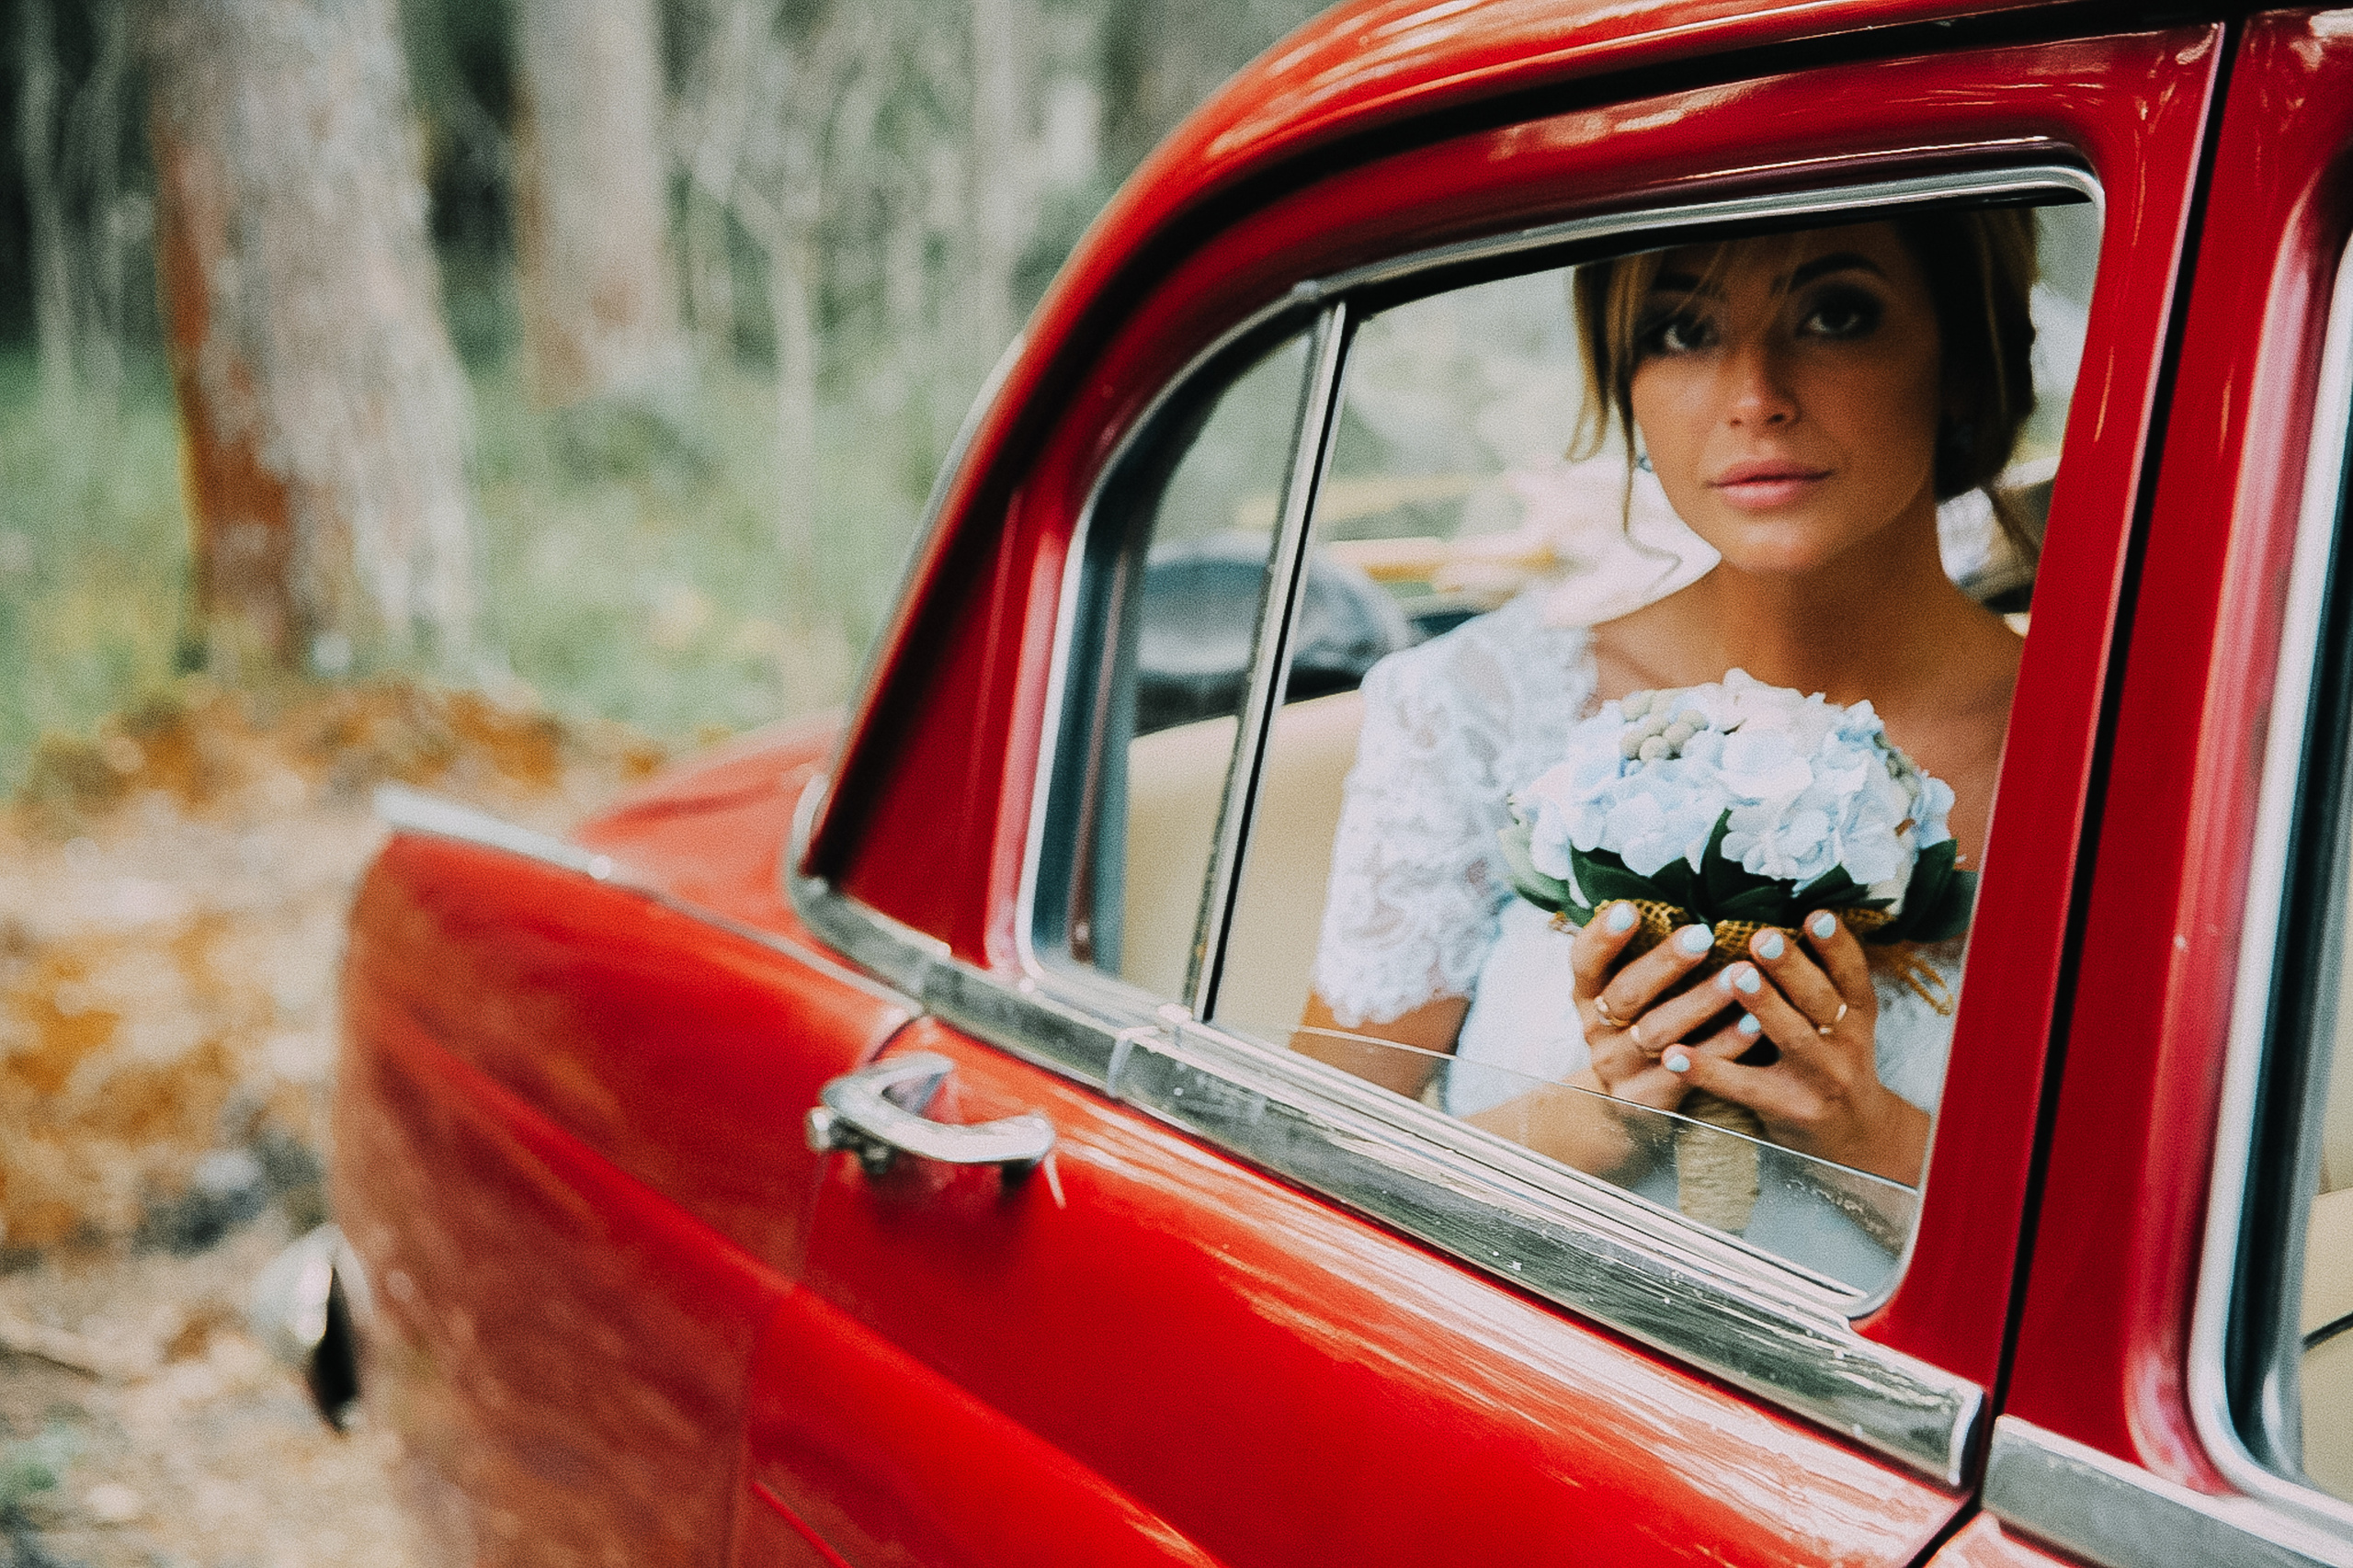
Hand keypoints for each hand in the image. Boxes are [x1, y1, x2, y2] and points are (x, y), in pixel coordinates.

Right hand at [1569, 903, 1756, 1113]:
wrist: (1624, 1107)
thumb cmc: (1638, 1028)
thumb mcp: (1625, 994)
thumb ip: (1642, 957)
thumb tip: (1688, 896)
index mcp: (1588, 995)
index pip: (1585, 961)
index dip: (1603, 937)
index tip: (1631, 909)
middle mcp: (1597, 1030)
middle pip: (1625, 995)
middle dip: (1664, 964)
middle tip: (1702, 935)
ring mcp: (1620, 1068)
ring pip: (1659, 1033)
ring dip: (1699, 1003)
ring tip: (1737, 978)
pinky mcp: (1648, 1100)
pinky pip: (1690, 1070)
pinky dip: (1724, 1045)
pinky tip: (1754, 1023)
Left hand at [1662, 910, 1928, 1185]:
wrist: (1856, 1137)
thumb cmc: (1833, 1061)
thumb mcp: (1844, 1023)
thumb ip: (1819, 982)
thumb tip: (1773, 921)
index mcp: (1857, 1014)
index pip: (1853, 975)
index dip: (1837, 945)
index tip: (1814, 914)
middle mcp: (1845, 1043)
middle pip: (1820, 1000)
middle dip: (1792, 968)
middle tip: (1762, 938)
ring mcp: (1819, 1078)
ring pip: (1790, 1037)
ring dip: (1762, 1005)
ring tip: (1734, 976)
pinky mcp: (1788, 1108)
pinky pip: (1742, 1086)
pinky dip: (1707, 1069)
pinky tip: (1675, 1054)